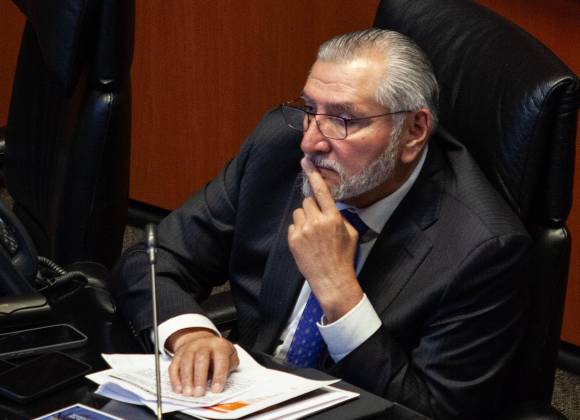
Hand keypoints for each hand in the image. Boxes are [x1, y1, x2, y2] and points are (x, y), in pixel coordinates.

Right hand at [167, 328, 238, 396]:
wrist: (202, 340)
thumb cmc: (218, 353)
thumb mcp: (230, 356)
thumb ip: (230, 367)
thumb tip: (223, 382)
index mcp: (219, 345)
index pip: (220, 359)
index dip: (219, 375)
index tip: (217, 389)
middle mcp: (203, 345)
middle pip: (201, 359)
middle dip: (200, 378)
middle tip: (200, 393)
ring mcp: (189, 348)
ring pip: (186, 362)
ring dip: (186, 379)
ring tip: (189, 393)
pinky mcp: (178, 354)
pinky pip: (174, 366)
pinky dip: (175, 379)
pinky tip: (179, 389)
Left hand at [287, 157, 363, 321]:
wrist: (331, 279)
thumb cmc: (344, 257)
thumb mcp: (351, 234)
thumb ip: (341, 217)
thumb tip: (334, 208)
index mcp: (333, 218)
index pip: (322, 191)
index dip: (313, 175)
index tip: (305, 162)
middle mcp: (316, 221)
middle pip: (308, 201)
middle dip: (312, 208)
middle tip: (318, 222)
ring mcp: (303, 231)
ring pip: (299, 212)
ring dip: (304, 218)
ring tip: (312, 233)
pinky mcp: (293, 240)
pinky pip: (293, 226)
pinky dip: (298, 231)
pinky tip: (307, 242)